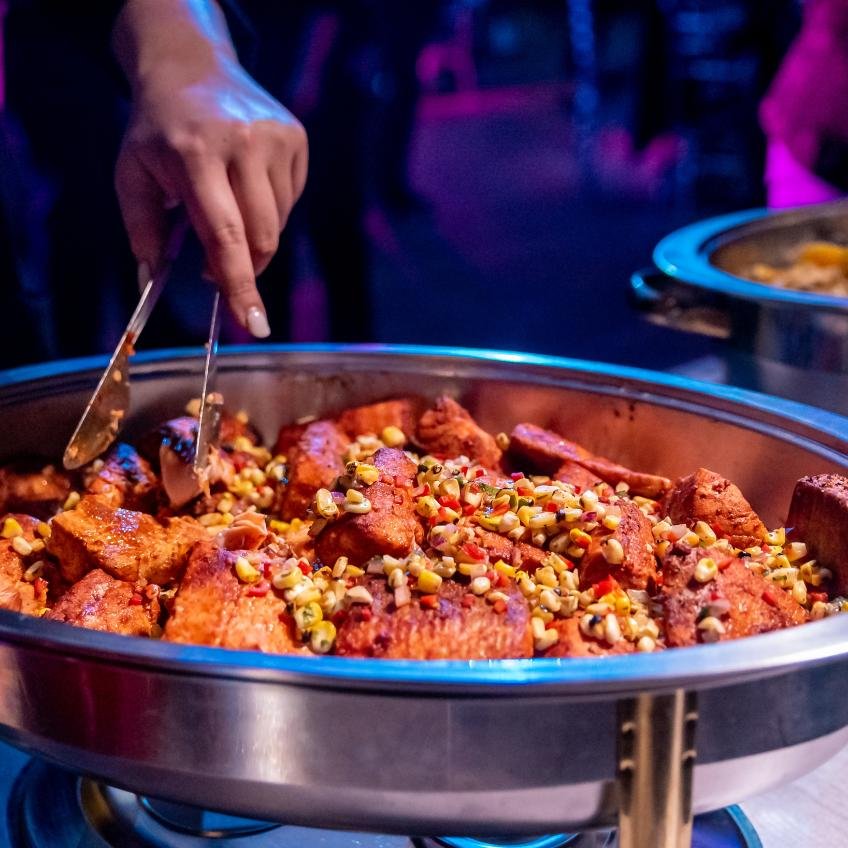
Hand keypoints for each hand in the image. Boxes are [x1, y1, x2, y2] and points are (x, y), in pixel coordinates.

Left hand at [115, 58, 306, 335]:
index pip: (226, 235)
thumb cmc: (158, 130)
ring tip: (226, 207)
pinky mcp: (297, 139)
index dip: (239, 284)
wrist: (191, 67)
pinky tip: (246, 185)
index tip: (254, 324)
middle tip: (218, 272)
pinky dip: (270, 210)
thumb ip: (142, 232)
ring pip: (279, 223)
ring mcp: (277, 138)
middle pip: (262, 238)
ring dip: (254, 236)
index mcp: (197, 154)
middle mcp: (244, 143)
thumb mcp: (133, 175)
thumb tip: (151, 286)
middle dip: (245, 268)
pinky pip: (291, 201)